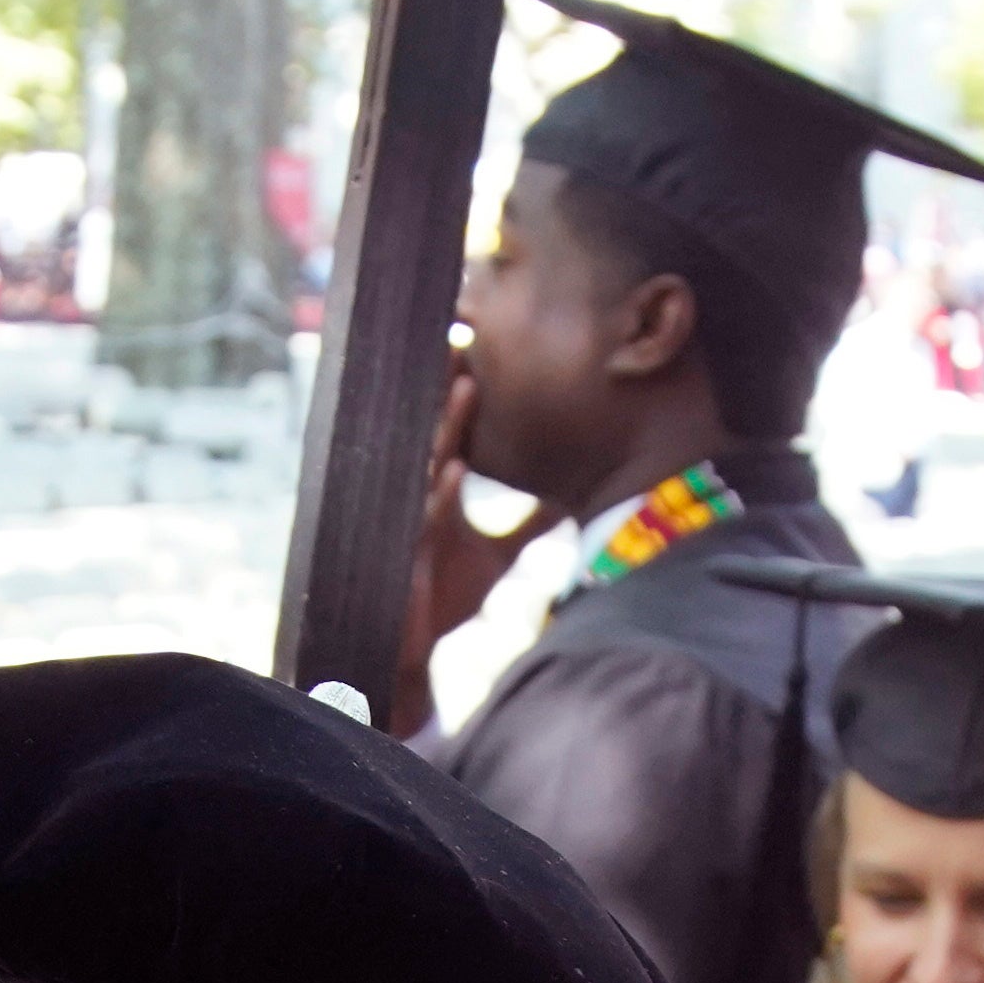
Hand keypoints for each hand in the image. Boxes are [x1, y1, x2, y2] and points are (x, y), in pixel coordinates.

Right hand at [387, 355, 566, 738]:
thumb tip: (574, 501)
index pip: (455, 428)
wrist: (413, 649)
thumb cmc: (449, 600)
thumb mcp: (502, 557)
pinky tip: (453, 468)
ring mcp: (413, 522)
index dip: (466, 391)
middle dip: (447, 385)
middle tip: (463, 333)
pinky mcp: (409, 554)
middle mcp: (424, 496)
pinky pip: (425, 516)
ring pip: (429, 463)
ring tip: (465, 383)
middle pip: (437, 429)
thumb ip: (533, 525)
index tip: (482, 345)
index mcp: (442, 489)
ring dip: (447, 425)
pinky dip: (439, 492)